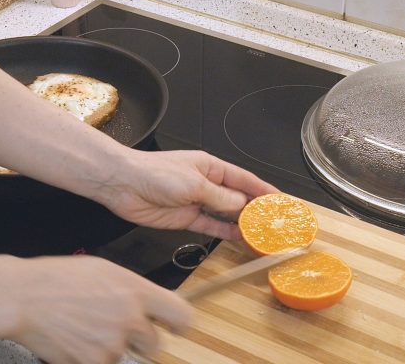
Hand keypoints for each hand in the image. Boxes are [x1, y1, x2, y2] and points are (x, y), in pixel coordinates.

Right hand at [0, 255, 191, 362]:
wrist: (23, 298)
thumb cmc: (58, 279)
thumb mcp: (104, 270)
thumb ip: (133, 290)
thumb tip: (150, 304)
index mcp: (137, 292)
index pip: (182, 316)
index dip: (179, 324)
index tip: (173, 326)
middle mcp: (130, 321)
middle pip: (155, 344)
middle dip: (141, 339)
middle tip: (117, 327)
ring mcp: (111, 346)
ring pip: (125, 356)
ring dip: (112, 347)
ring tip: (87, 328)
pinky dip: (91, 357)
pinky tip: (75, 339)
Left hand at [91, 149, 278, 239]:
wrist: (123, 184)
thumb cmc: (154, 173)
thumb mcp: (194, 184)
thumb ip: (220, 197)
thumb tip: (243, 204)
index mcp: (211, 167)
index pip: (245, 179)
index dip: (264, 190)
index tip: (282, 201)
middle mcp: (206, 183)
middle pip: (238, 197)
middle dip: (256, 209)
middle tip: (276, 223)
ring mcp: (196, 201)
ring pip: (226, 213)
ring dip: (243, 223)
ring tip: (263, 233)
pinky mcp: (186, 218)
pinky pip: (211, 225)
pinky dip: (225, 231)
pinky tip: (240, 236)